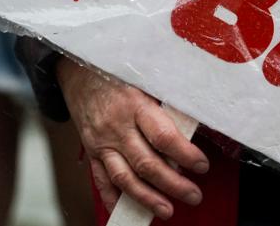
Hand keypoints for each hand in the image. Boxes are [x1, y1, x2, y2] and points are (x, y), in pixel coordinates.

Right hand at [58, 59, 207, 219]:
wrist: (78, 69)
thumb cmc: (117, 71)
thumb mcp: (145, 77)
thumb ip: (166, 100)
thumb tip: (193, 123)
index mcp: (135, 105)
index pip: (162, 136)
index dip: (184, 154)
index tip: (202, 165)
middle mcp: (117, 127)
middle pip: (146, 163)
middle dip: (172, 184)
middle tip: (193, 195)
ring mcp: (102, 142)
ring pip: (124, 177)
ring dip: (147, 198)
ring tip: (167, 210)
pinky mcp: (92, 150)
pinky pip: (101, 179)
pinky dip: (113, 198)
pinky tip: (125, 210)